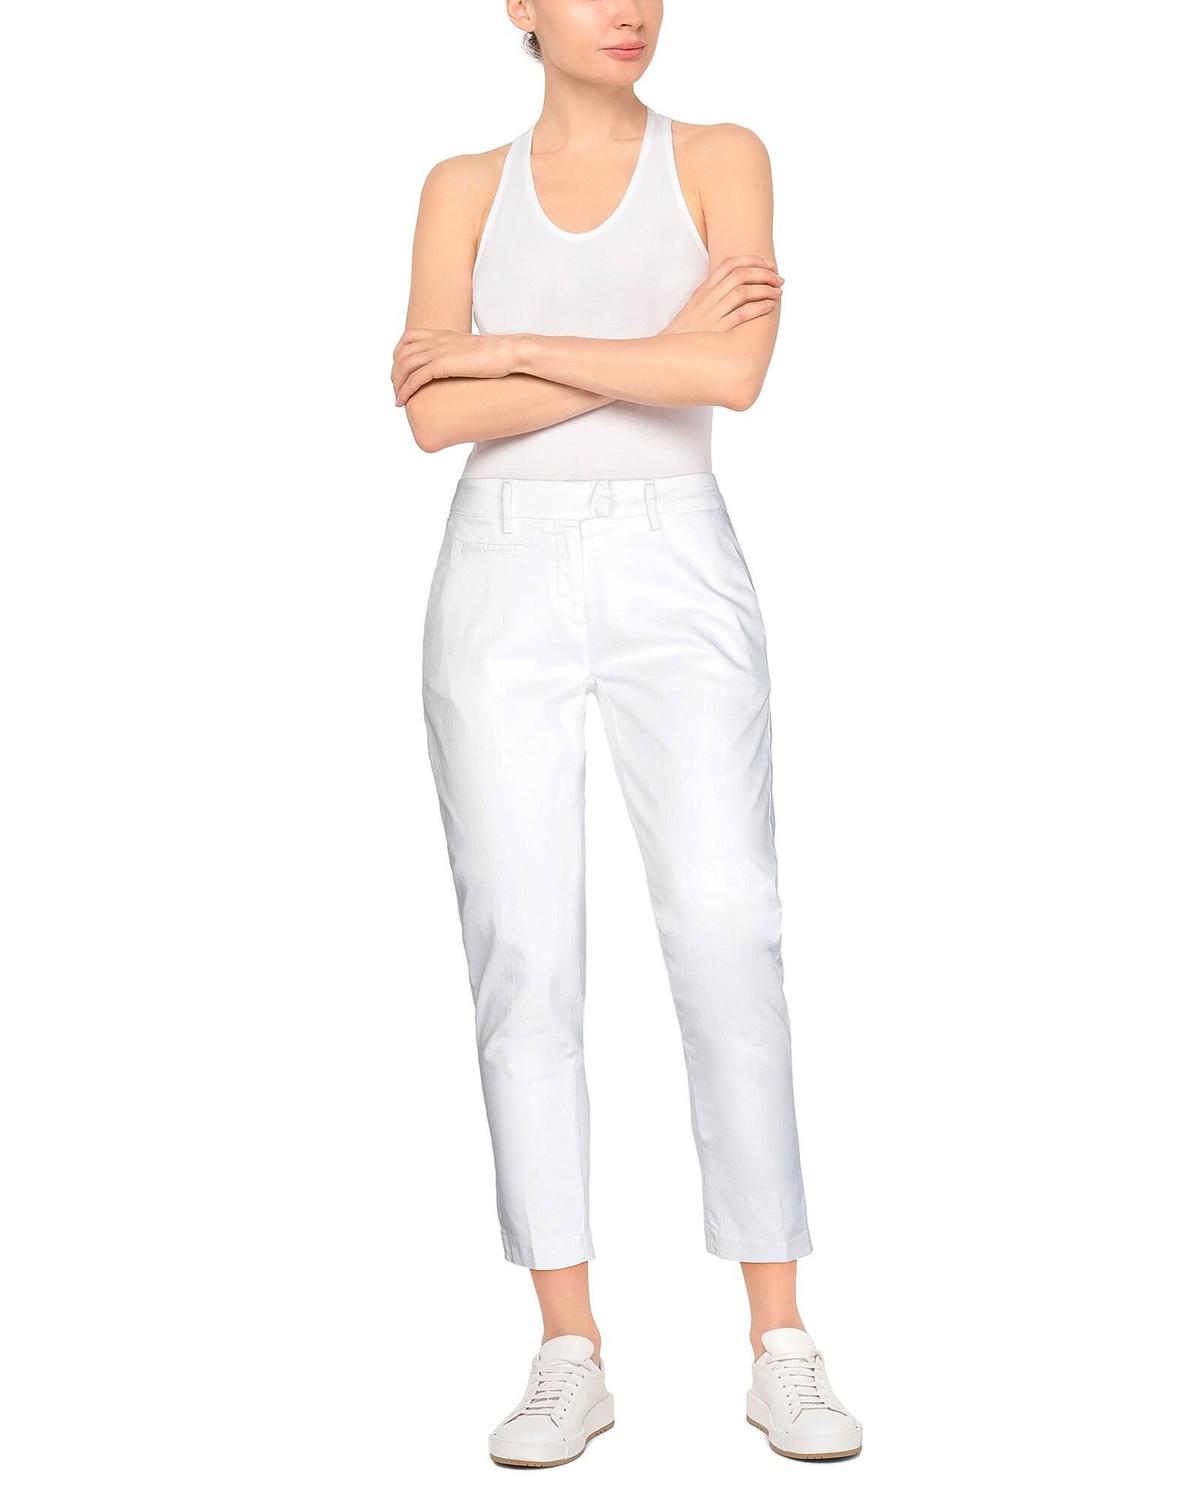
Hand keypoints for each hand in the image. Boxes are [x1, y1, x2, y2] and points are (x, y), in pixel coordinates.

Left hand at [391, 330, 517, 404]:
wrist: (510, 352)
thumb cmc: (501, 356)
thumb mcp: (478, 354)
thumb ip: (468, 358)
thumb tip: (470, 370)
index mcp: (445, 335)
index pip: (410, 336)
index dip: (399, 352)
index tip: (400, 370)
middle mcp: (438, 340)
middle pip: (402, 352)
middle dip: (395, 372)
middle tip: (397, 389)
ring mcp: (439, 351)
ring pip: (405, 365)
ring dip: (397, 383)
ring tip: (398, 399)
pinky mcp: (442, 365)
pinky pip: (415, 378)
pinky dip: (405, 390)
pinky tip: (402, 402)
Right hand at [660, 255, 783, 334]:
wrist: (665, 352)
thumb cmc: (684, 334)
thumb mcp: (694, 308)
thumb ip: (712, 296)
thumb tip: (735, 289)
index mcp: (703, 290)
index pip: (729, 264)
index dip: (752, 260)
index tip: (768, 265)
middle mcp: (708, 298)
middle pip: (740, 275)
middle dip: (764, 274)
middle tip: (778, 279)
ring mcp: (711, 313)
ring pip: (743, 292)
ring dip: (765, 289)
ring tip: (778, 292)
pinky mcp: (716, 330)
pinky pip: (742, 314)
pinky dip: (759, 307)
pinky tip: (769, 307)